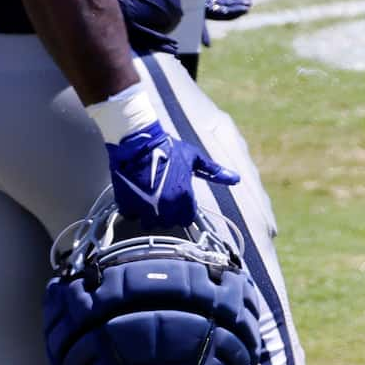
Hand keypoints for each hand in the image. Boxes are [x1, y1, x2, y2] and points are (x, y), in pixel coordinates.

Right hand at [108, 120, 237, 235]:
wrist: (138, 142)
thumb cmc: (168, 148)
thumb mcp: (194, 158)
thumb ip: (214, 172)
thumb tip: (236, 179)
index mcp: (184, 198)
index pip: (187, 218)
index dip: (183, 210)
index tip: (178, 201)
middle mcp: (167, 207)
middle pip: (169, 222)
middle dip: (166, 213)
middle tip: (161, 197)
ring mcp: (146, 208)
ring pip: (150, 222)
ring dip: (150, 214)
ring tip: (148, 197)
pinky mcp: (128, 205)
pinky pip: (132, 215)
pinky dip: (133, 209)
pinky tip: (135, 195)